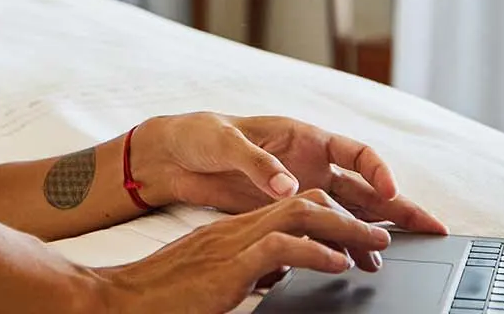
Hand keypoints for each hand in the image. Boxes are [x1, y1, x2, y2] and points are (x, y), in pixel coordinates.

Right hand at [93, 190, 390, 313]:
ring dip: (346, 230)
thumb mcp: (217, 279)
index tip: (365, 239)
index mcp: (238, 230)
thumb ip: (251, 273)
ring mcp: (233, 242)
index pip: (297, 207)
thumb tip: (282, 279)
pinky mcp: (228, 263)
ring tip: (376, 246)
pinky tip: (338, 265)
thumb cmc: (163, 297)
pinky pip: (280, 247)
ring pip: (302, 216)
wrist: (117, 300)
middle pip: (309, 202)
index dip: (337, 219)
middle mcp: (240, 227)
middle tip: (385, 238)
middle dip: (353, 217)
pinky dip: (316, 254)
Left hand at [131, 113, 448, 237]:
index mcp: (305, 138)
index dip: (378, 171)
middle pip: (368, 187)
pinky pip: (326, 228)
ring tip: (398, 255)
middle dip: (401, 206)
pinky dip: (343, 243)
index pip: (357, 153)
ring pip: (353, 211)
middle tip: (433, 228)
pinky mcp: (289, 211)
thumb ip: (259, 165)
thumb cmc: (202, 136)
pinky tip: (357, 261)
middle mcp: (312, 164)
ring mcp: (305, 189)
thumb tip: (290, 188)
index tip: (390, 192)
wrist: (175, 157)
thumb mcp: (227, 144)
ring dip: (375, 230)